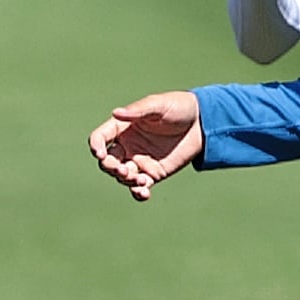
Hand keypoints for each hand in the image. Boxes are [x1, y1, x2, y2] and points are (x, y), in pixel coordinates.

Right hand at [89, 92, 204, 201]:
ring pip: (122, 176)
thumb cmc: (178, 107)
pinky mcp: (153, 173)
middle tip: (124, 170)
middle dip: (110, 168)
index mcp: (123, 127)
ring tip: (141, 180)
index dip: (96, 146)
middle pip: (107, 161)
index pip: (100, 138)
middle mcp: (127, 145)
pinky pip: (140, 187)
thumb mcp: (158, 106)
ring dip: (126, 180)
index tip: (101, 153)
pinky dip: (138, 193)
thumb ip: (138, 111)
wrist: (203, 122)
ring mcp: (139, 160)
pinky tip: (144, 193)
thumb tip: (116, 113)